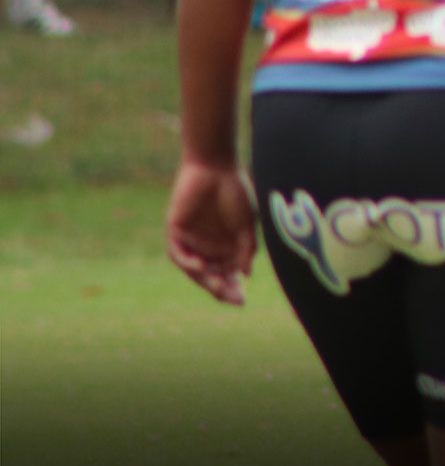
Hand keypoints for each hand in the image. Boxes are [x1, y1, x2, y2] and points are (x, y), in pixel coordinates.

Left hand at [167, 159, 256, 304]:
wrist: (216, 166)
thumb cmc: (235, 190)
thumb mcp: (247, 222)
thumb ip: (246, 247)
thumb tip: (247, 274)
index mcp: (227, 245)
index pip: (229, 274)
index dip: (234, 288)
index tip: (242, 300)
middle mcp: (209, 246)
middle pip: (212, 275)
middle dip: (221, 288)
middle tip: (232, 298)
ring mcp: (192, 240)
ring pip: (195, 269)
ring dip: (205, 279)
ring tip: (218, 286)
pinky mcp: (176, 231)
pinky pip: (178, 254)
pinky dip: (188, 263)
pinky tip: (200, 266)